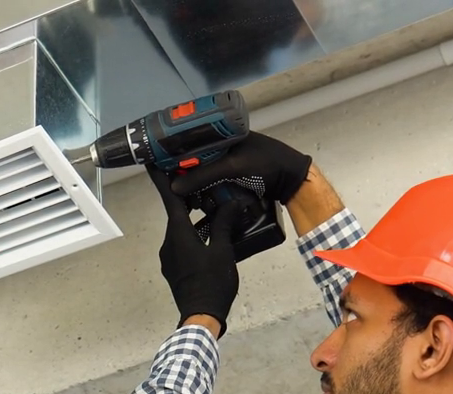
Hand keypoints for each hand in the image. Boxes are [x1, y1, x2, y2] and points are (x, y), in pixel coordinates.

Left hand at [151, 165, 247, 334]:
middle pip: (176, 213)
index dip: (162, 179)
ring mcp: (169, 257)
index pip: (169, 199)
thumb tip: (231, 202)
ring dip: (195, 219)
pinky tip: (212, 234)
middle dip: (188, 198)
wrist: (201, 316)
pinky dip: (194, 234)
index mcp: (178, 234)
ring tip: (214, 209)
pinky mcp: (174, 268)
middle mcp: (169, 242)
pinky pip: (183, 244)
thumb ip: (225, 223)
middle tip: (201, 181)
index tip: (154, 162)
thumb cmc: (213, 283)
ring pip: (181, 230)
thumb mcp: (223, 250)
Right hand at [170, 132, 311, 205]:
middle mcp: (223, 146)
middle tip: (174, 185)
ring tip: (188, 197)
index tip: (160, 162)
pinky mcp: (232, 179)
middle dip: (184, 173)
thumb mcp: (232, 166)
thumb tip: (174, 186)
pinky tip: (200, 201)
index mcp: (223, 132)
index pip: (191, 138)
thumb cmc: (266, 164)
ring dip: (195, 186)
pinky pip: (212, 185)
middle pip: (194, 159)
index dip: (175, 150)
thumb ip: (204, 175)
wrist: (292, 181)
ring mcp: (228, 164)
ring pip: (202, 174)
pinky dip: (206, 193)